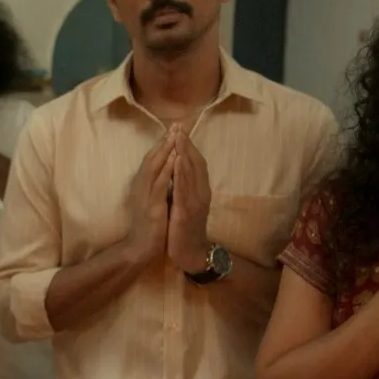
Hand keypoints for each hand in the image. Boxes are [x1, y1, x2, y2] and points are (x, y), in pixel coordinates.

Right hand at [123, 128, 174, 261]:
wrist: (139, 249)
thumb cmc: (148, 226)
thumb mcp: (153, 201)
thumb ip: (157, 186)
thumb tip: (166, 172)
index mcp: (143, 186)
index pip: (152, 160)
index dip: (162, 144)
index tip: (173, 129)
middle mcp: (141, 187)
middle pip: (152, 159)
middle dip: (165, 141)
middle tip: (175, 124)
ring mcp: (145, 197)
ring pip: (154, 168)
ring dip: (165, 151)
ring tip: (175, 135)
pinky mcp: (151, 207)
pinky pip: (160, 186)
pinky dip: (167, 171)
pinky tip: (174, 160)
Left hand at [165, 129, 213, 273]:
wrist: (192, 253)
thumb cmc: (187, 228)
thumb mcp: (188, 203)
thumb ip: (186, 187)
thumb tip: (180, 169)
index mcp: (201, 190)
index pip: (197, 162)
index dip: (189, 145)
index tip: (181, 128)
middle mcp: (201, 193)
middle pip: (196, 163)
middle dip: (187, 143)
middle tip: (179, 125)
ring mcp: (195, 202)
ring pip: (191, 173)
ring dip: (184, 153)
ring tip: (178, 136)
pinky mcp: (186, 212)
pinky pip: (183, 189)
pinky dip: (181, 174)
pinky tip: (177, 161)